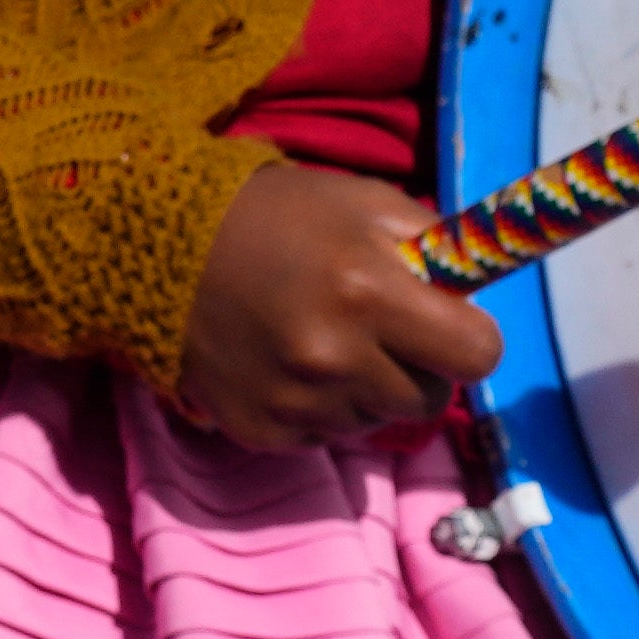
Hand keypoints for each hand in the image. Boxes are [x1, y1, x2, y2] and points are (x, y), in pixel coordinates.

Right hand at [164, 161, 493, 452]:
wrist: (160, 243)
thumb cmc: (279, 215)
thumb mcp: (365, 203)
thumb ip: (434, 245)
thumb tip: (476, 294)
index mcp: (371, 293)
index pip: (478, 355)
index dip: (468, 337)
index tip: (444, 323)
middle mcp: (336, 357)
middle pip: (429, 398)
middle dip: (416, 366)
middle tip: (377, 329)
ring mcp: (296, 400)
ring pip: (376, 420)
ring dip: (364, 388)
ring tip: (321, 340)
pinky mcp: (262, 431)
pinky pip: (325, 435)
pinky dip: (318, 408)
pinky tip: (285, 365)